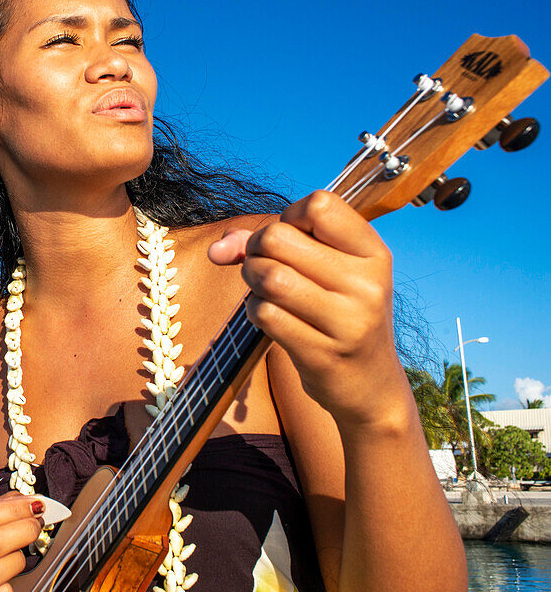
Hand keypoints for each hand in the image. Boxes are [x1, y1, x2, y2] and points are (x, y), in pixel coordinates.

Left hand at [207, 191, 405, 427]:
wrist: (369, 386)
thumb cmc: (338, 315)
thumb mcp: (325, 272)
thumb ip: (269, 244)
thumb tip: (218, 249)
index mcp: (373, 253)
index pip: (319, 205)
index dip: (288, 216)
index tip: (290, 238)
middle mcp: (367, 284)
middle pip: (278, 238)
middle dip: (255, 249)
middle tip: (263, 267)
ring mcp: (349, 321)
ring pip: (269, 276)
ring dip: (251, 279)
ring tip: (263, 290)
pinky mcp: (324, 354)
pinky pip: (265, 314)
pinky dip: (255, 310)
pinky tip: (270, 316)